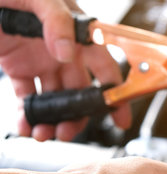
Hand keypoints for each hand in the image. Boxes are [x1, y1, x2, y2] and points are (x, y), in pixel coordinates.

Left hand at [0, 0, 130, 140]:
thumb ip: (57, 20)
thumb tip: (68, 52)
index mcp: (78, 34)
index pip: (105, 66)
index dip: (116, 93)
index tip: (120, 117)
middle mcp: (65, 51)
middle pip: (80, 92)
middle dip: (76, 116)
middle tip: (66, 132)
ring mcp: (43, 61)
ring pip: (55, 99)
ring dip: (52, 120)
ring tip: (43, 134)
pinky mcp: (20, 68)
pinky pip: (28, 96)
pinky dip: (27, 114)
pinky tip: (26, 125)